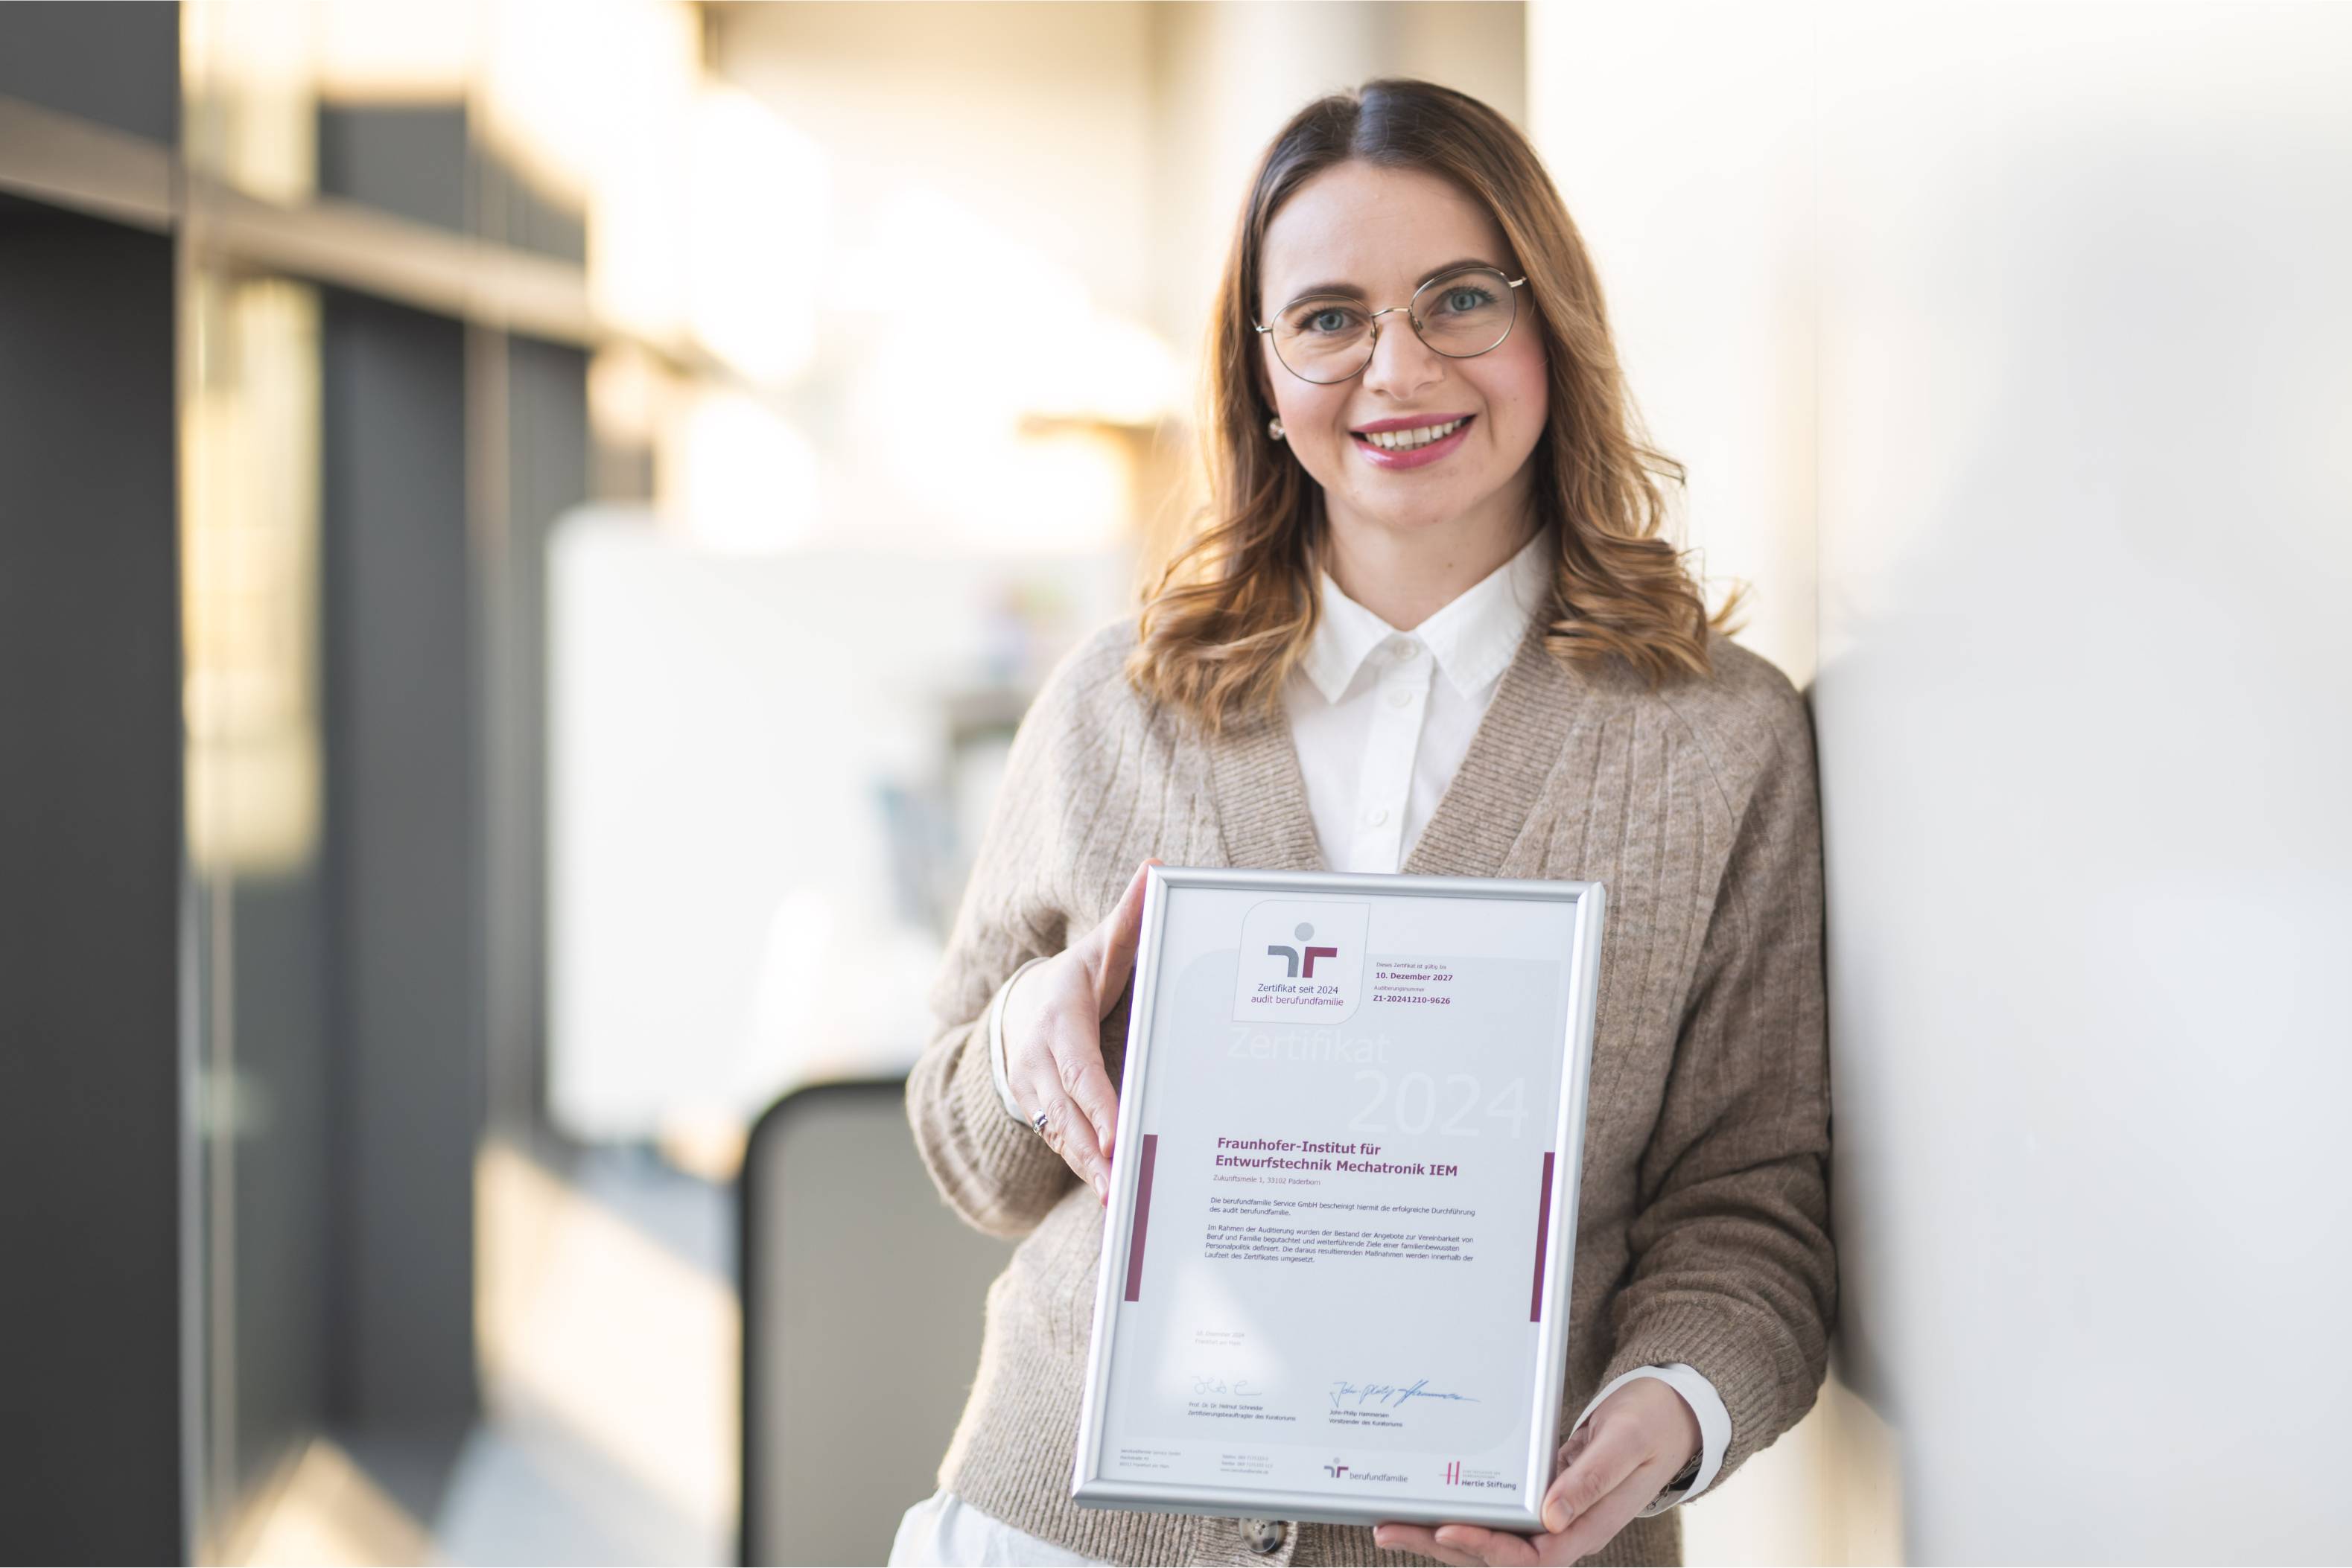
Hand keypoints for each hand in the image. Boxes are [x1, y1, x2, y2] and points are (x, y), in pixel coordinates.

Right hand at [1002, 858, 1160, 1203]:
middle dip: (1094, 1150)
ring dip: (1088, 1171)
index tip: (1119, 1137)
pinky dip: (1083, 1170)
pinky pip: (1059, 1143)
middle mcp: (1036, 1057)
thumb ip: (1130, 916)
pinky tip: (1111, 1198)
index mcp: (1057, 1017)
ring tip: (1119, 1203)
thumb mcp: (1100, 945)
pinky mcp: (1034, 1111)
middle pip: (1066, 1110)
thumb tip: (1157, 869)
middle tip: (1122, 1182)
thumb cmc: (1077, 977)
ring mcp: (1030, 1088)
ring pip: (1060, 1134)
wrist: (1020, 1005)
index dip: (1097, 1104)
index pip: (1077, 1067)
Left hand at [1370, 1378, 1698, 1564]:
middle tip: (1389, 1529)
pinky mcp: (1540, 1499)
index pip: (1531, 1558)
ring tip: (1391, 1524)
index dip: (1486, 1548)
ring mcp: (1551, 1518)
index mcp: (1587, 1527)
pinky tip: (1430, 1503)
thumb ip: (1590, 1481)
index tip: (1446, 1529)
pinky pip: (1497, 1515)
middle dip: (1443, 1545)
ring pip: (1491, 1539)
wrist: (1668, 1416)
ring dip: (1442, 1535)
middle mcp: (1564, 1530)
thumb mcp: (1625, 1445)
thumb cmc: (1651, 1428)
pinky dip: (1465, 1511)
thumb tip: (1551, 1519)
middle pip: (1497, 1555)